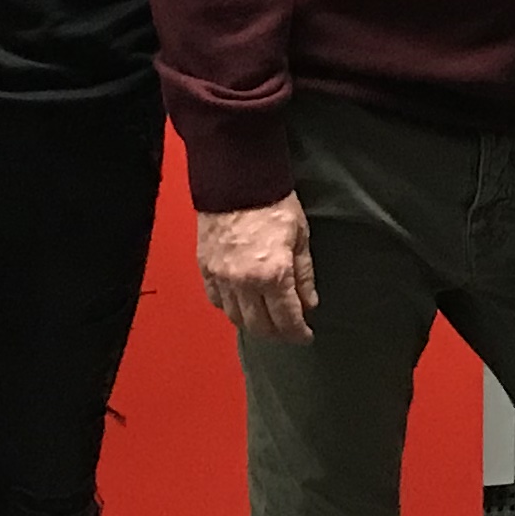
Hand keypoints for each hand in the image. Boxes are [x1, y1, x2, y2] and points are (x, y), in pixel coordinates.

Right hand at [200, 194, 319, 343]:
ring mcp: (221, 276)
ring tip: (266, 319)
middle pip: (260, 326)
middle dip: (277, 333)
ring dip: (253, 324)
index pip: (287, 319)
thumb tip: (308, 302)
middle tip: (288, 330)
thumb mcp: (300, 237)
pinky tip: (241, 304)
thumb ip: (304, 275)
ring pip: (236, 318)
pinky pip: (216, 300)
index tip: (305, 336)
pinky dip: (230, 307)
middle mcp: (244, 281)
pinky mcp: (205, 268)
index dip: (298, 333)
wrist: (236, 179)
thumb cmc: (271, 202)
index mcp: (273, 274)